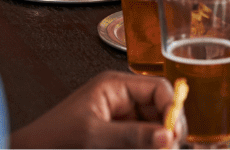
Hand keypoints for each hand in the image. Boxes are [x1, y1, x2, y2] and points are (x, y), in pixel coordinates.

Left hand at [10, 71, 184, 148]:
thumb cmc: (53, 138)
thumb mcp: (95, 136)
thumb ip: (133, 136)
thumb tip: (167, 135)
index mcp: (116, 86)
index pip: (158, 89)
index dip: (172, 109)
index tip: (175, 133)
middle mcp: (122, 99)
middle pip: (159, 110)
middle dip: (167, 130)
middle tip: (170, 149)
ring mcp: (121, 119)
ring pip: (153, 129)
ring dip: (157, 143)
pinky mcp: (117, 136)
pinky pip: (140, 141)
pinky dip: (146, 147)